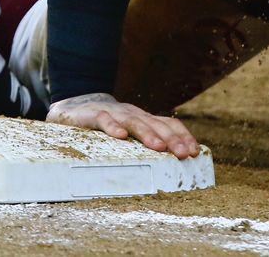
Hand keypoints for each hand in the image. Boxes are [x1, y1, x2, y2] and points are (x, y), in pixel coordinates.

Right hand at [46, 93, 199, 158]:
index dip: (182, 136)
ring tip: (159, 147)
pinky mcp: (92, 114)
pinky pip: (104, 120)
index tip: (195, 151)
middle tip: (183, 154)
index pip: (168, 124)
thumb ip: (145, 141)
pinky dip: (113, 127)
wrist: (73, 108)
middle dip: (171, 139)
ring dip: (148, 134)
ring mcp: (113, 112)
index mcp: (143, 118)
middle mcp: (132, 113)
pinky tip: (121, 136)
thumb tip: (172, 160)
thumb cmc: (106, 124)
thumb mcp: (129, 131)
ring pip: (133, 122)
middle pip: (155, 124)